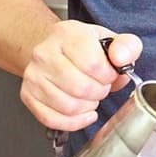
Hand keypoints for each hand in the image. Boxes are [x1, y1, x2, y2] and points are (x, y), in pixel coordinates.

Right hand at [20, 20, 142, 131]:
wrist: (58, 51)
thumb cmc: (86, 48)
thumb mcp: (113, 40)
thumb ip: (127, 47)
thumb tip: (121, 59)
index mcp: (68, 34)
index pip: (93, 64)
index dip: (108, 76)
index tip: (110, 74)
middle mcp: (45, 53)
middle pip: (80, 88)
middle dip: (99, 92)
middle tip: (101, 86)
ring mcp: (33, 75)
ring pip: (68, 106)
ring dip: (88, 107)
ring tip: (91, 96)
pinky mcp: (28, 95)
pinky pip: (52, 119)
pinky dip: (74, 122)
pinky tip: (84, 113)